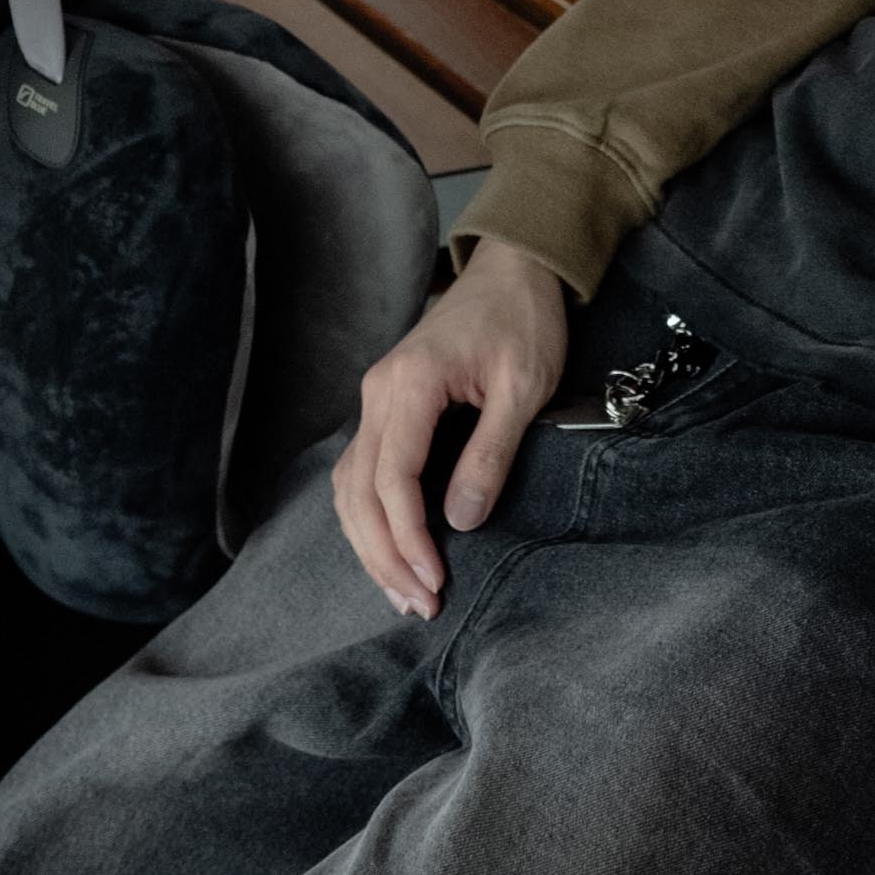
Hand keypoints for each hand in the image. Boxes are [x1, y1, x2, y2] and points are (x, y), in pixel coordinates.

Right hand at [331, 236, 566, 618]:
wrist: (514, 269)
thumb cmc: (524, 321)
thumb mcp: (525, 386)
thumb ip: (491, 452)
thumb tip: (461, 520)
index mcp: (411, 384)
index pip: (392, 479)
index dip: (408, 539)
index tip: (435, 582)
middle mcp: (379, 392)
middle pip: (359, 491)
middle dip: (384, 555)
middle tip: (419, 605)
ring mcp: (376, 398)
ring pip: (349, 486)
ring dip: (370, 544)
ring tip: (403, 593)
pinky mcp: (385, 406)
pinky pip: (360, 471)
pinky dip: (369, 516)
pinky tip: (390, 549)